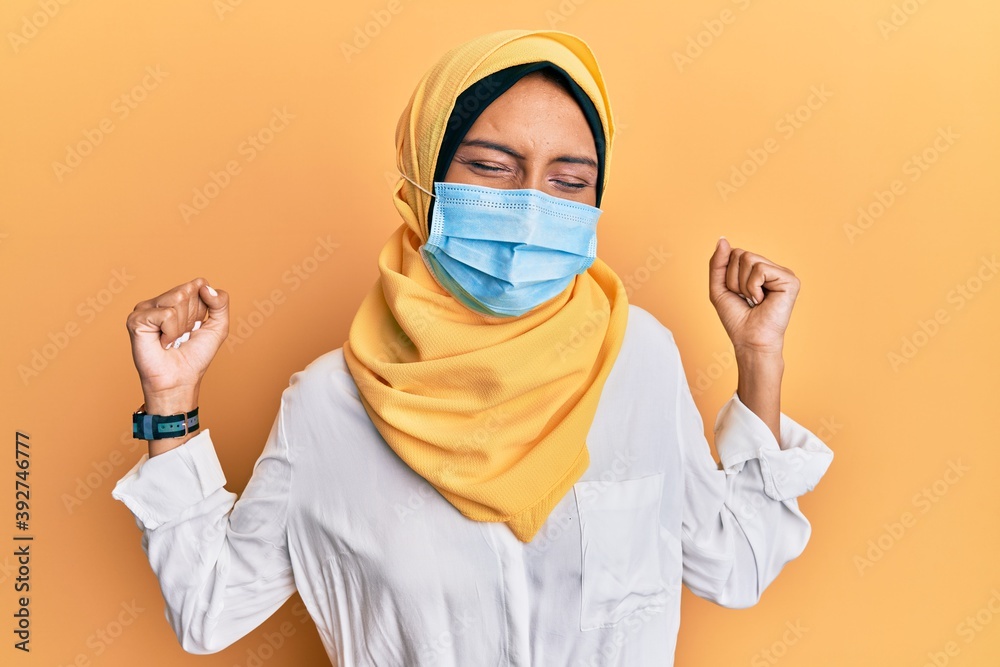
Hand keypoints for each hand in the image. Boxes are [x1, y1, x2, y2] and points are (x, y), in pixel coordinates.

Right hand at [125, 278, 228, 411]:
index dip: (204, 308)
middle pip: (188, 290)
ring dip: (182, 325)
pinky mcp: (136, 319)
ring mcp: (146, 308)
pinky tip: (162, 342)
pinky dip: (171, 331)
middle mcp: (160, 301)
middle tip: (182, 336)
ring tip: (172, 339)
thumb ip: (220, 302)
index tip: (196, 326)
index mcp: (178, 299)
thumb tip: (205, 286)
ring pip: (177, 299)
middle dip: (192, 317)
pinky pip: (167, 314)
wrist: (180, 379)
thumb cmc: (196, 356)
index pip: (199, 284)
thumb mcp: (218, 326)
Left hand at [708, 237, 799, 355]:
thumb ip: (718, 263)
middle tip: (745, 298)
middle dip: (733, 279)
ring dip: (742, 284)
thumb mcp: (719, 287)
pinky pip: (760, 269)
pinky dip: (753, 287)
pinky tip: (761, 300)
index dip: (727, 275)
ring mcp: (782, 273)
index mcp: (758, 270)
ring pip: (749, 259)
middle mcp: (772, 269)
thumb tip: (722, 239)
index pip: (735, 253)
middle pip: (740, 254)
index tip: (736, 294)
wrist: (749, 340)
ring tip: (753, 300)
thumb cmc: (737, 318)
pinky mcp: (790, 280)